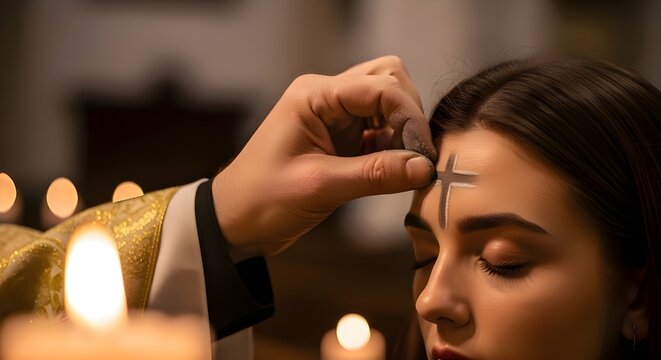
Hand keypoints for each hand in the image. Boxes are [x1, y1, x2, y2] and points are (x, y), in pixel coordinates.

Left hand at [212, 56, 436, 257]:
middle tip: (413, 156)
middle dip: (407, 115)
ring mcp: (335, 117)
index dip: (408, 116)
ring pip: (388, 105)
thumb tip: (425, 168)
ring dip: (402, 132)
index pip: (380, 86)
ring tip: (401, 168)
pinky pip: (381, 131)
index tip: (422, 154)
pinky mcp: (342, 139)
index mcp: (315, 95)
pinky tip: (394, 171)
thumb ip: (375, 174)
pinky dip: (395, 147)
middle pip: (388, 81)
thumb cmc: (263, 199)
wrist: (235, 221)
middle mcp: (328, 97)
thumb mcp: (320, 186)